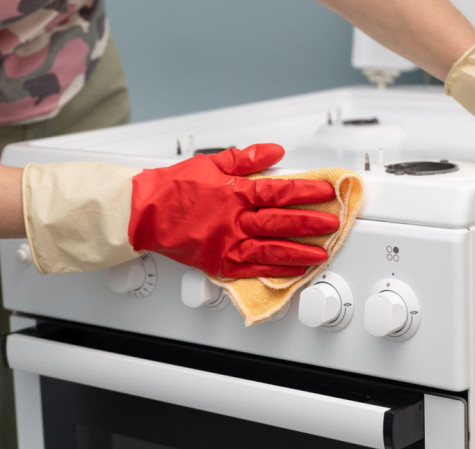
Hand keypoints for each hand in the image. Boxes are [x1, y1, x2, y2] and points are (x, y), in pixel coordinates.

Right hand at [128, 144, 340, 277]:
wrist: (142, 213)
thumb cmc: (174, 187)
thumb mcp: (211, 163)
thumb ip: (247, 158)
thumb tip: (275, 152)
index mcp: (233, 192)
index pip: (278, 191)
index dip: (305, 191)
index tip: (325, 192)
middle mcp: (232, 220)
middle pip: (279, 222)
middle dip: (310, 223)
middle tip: (332, 223)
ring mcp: (226, 243)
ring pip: (270, 249)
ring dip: (299, 251)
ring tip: (322, 252)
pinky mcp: (219, 262)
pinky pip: (252, 268)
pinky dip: (276, 270)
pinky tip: (294, 270)